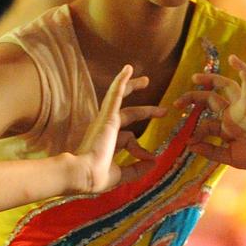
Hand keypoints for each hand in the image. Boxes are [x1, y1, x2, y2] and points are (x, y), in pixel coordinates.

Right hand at [71, 65, 166, 192]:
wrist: (82, 174)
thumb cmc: (96, 176)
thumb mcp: (120, 174)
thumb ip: (136, 169)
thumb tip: (153, 163)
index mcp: (108, 142)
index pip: (129, 140)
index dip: (141, 150)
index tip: (151, 159)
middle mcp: (106, 128)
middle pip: (128, 114)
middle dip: (146, 111)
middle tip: (162, 111)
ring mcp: (106, 120)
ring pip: (120, 97)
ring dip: (132, 86)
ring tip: (146, 80)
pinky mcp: (107, 115)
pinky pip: (115, 93)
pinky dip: (122, 81)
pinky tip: (128, 69)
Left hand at [173, 55, 245, 173]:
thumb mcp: (232, 158)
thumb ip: (212, 151)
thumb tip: (190, 145)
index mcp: (229, 130)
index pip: (206, 124)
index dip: (193, 131)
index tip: (185, 140)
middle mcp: (233, 116)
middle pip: (210, 101)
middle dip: (193, 99)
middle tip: (176, 103)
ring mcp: (242, 107)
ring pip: (224, 87)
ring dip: (209, 80)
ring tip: (195, 78)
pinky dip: (242, 68)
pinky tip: (232, 58)